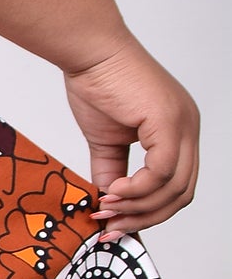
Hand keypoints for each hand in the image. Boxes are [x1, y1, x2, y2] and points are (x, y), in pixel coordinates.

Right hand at [62, 36, 199, 234]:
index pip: (178, 186)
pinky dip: (136, 190)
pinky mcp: (170, 123)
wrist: (89, 53)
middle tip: (111, 225)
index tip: (115, 223)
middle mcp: (189, 129)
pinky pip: (162, 173)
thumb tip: (107, 204)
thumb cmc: (97, 84)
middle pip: (182, 194)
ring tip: (105, 207)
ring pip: (174, 188)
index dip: (149, 211)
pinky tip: (112, 192)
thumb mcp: (106, 140)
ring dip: (138, 207)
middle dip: (146, 217)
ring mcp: (184, 125)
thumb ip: (111, 171)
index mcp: (179, 132)